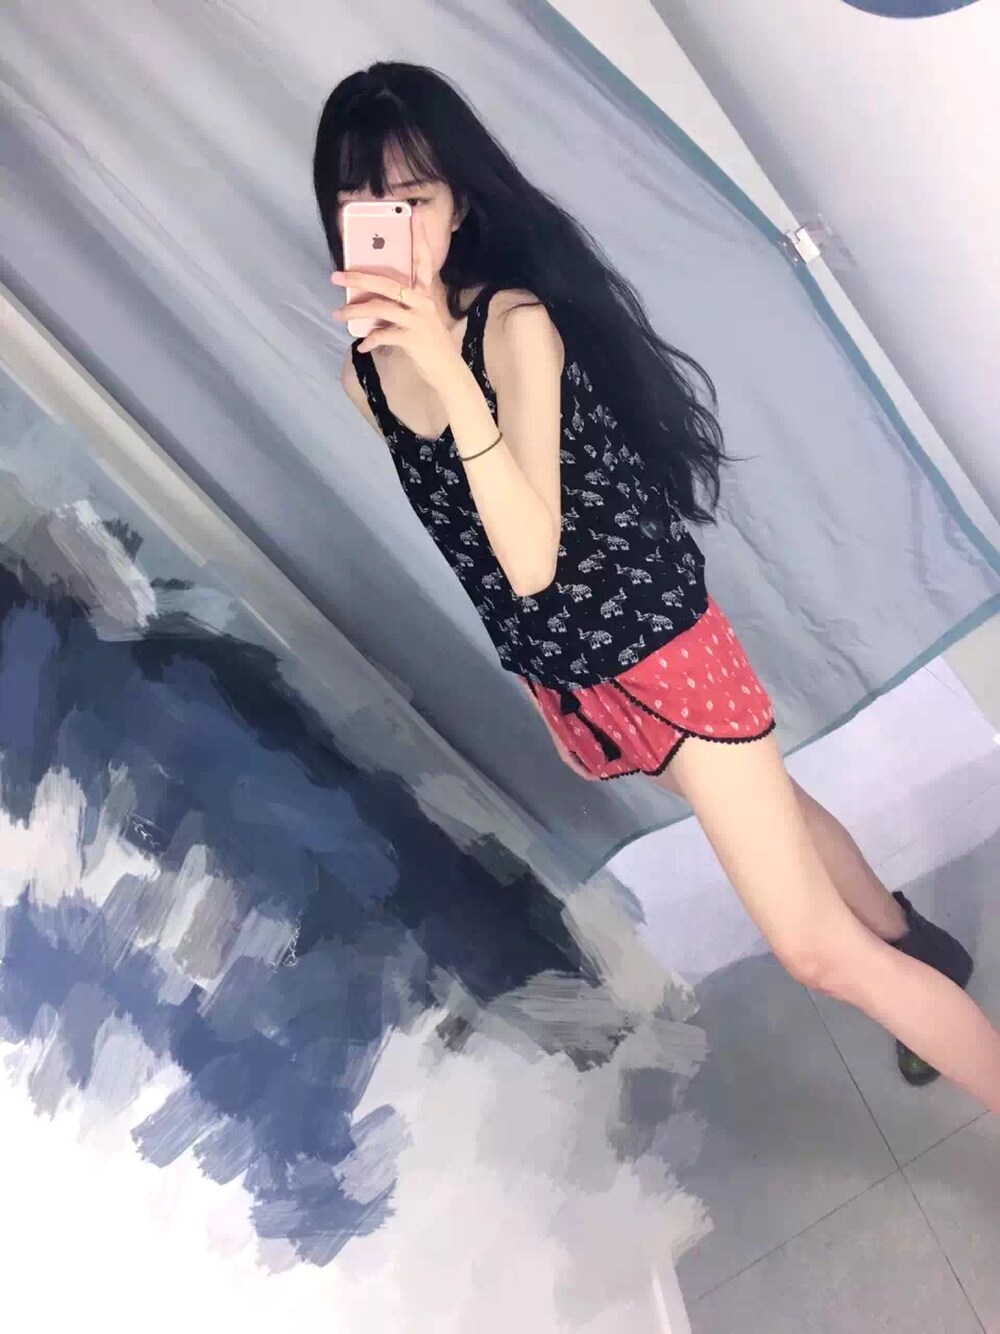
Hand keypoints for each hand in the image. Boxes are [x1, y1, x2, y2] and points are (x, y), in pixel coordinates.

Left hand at [330, 215, 465, 394]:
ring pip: (380, 307)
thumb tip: (370, 303)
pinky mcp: (411, 339)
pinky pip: (384, 335)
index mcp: (425, 294)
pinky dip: (370, 340)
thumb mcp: (420, 319)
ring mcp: (417, 320)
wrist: (447, 371)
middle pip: (388, 283)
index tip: (413, 215)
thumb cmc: (430, 344)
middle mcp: (422, 303)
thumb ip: (401, 307)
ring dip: (355, 311)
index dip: (419, 239)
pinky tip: (362, 346)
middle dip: (359, 278)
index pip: (423, 261)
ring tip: (338, 315)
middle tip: (336, 276)